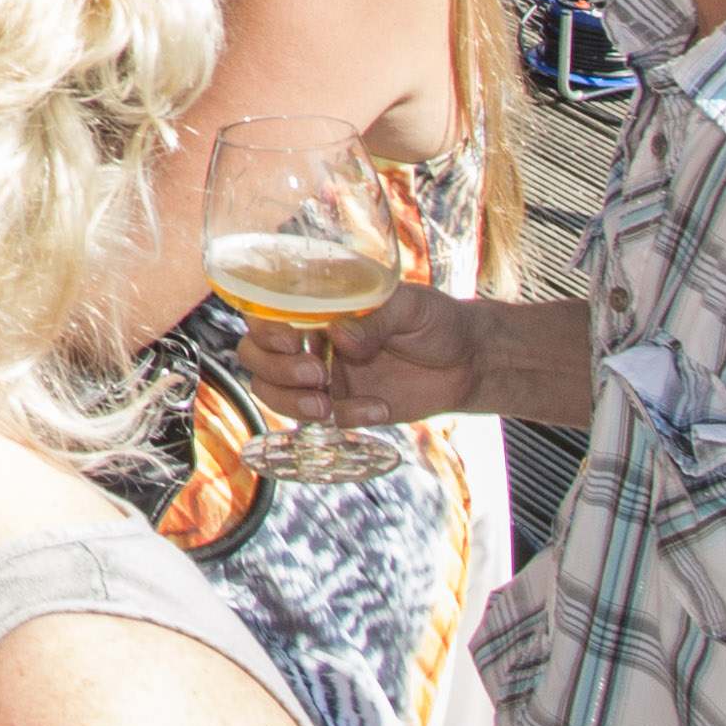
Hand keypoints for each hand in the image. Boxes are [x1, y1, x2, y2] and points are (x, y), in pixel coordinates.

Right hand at [240, 280, 493, 430]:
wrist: (470, 364)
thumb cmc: (437, 321)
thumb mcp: (410, 307)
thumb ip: (374, 318)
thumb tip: (340, 335)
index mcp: (317, 305)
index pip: (264, 312)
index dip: (264, 328)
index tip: (291, 340)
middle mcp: (309, 339)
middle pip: (255, 356)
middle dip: (275, 370)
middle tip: (317, 375)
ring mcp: (322, 375)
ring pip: (273, 391)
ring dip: (290, 402)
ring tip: (326, 405)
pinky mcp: (342, 406)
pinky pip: (322, 420)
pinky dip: (345, 418)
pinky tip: (379, 408)